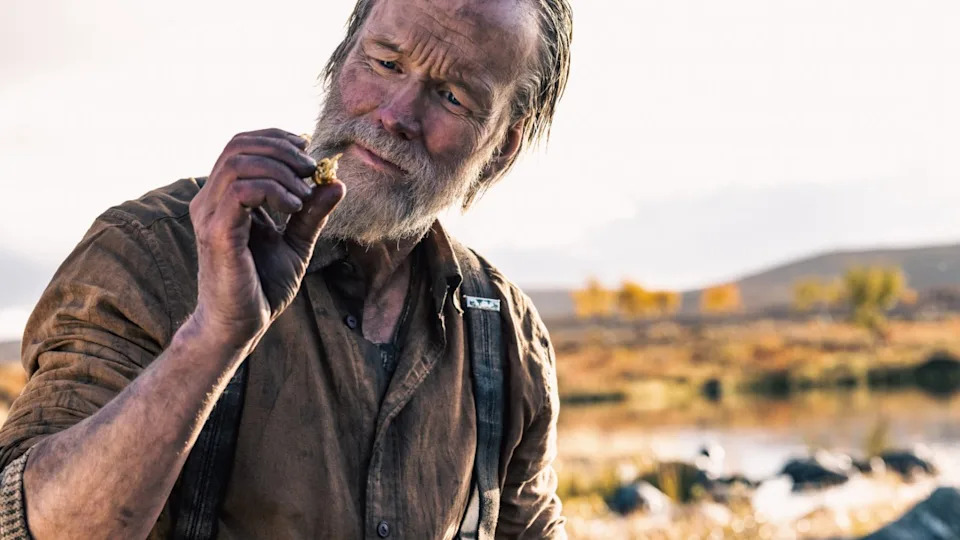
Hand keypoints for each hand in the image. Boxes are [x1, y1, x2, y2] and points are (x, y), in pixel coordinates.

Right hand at [188, 128, 344, 347]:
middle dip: (282, 149)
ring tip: (304, 194)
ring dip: (280, 169)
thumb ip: (312, 213)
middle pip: (238, 145)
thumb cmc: (262, 286)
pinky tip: (293, 207)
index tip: (308, 151)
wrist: (241, 325)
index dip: (276, 138)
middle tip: (312, 169)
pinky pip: (240, 191)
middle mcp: (210, 201)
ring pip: (238, 163)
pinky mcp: (217, 233)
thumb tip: (336, 183)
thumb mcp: (297, 243)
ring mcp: (209, 215)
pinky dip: (273, 190)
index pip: (241, 144)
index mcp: (224, 197)